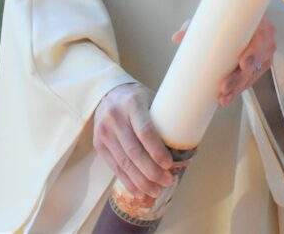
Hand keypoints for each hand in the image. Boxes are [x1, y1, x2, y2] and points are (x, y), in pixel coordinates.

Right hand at [93, 82, 175, 201]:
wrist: (108, 94)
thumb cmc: (137, 98)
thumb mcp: (151, 99)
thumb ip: (162, 118)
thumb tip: (184, 143)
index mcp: (133, 104)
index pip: (145, 131)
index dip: (156, 150)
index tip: (169, 164)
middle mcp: (115, 118)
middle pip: (134, 151)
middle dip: (151, 171)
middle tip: (167, 181)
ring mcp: (105, 132)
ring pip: (124, 162)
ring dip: (141, 181)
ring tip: (156, 191)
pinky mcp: (99, 144)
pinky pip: (114, 167)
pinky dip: (128, 181)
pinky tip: (139, 191)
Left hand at [172, 15, 275, 106]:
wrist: (240, 18)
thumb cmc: (228, 17)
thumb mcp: (212, 18)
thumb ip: (195, 27)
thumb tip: (177, 37)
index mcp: (258, 22)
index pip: (261, 37)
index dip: (254, 52)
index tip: (242, 63)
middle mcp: (265, 38)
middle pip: (256, 61)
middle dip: (240, 78)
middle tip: (224, 87)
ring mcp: (264, 53)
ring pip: (253, 74)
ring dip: (238, 87)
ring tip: (222, 97)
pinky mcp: (260, 65)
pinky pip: (252, 79)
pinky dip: (239, 89)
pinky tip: (228, 97)